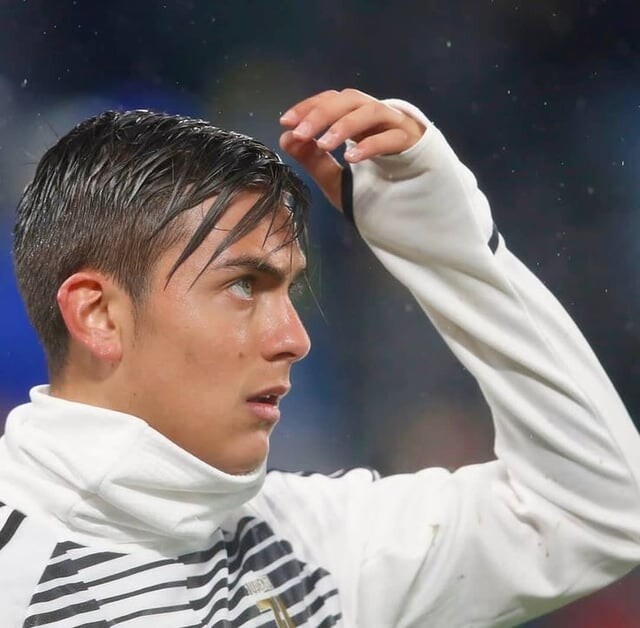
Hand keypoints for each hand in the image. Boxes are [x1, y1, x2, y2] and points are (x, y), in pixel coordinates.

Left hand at [279, 88, 424, 209]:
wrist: (419, 206)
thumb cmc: (378, 187)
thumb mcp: (337, 179)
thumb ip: (314, 160)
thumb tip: (286, 139)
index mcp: (360, 120)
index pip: (332, 100)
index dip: (308, 107)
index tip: (286, 122)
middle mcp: (378, 116)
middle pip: (350, 100)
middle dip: (322, 113)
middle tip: (300, 132)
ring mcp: (398, 127)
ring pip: (372, 112)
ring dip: (344, 125)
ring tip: (324, 145)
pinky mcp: (414, 143)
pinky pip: (392, 137)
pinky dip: (370, 144)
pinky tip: (351, 158)